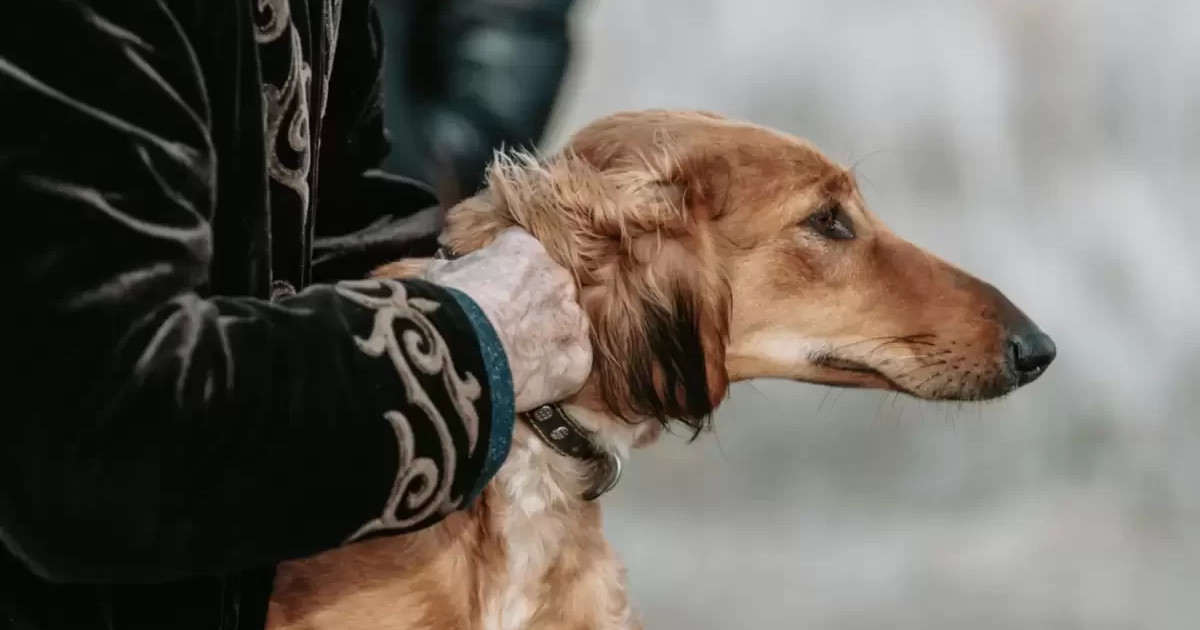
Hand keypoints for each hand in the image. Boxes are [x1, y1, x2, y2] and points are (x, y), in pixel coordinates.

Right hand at [423, 228, 591, 411]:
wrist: (458, 351)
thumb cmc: (442, 307)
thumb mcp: (441, 273)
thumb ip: (460, 270)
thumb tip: (451, 273)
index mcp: (524, 249)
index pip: (521, 254)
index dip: (504, 278)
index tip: (489, 294)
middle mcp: (557, 277)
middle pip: (550, 289)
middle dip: (531, 306)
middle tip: (504, 330)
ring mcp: (572, 319)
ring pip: (565, 326)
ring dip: (547, 339)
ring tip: (516, 359)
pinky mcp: (578, 358)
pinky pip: (571, 363)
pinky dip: (555, 373)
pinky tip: (530, 382)